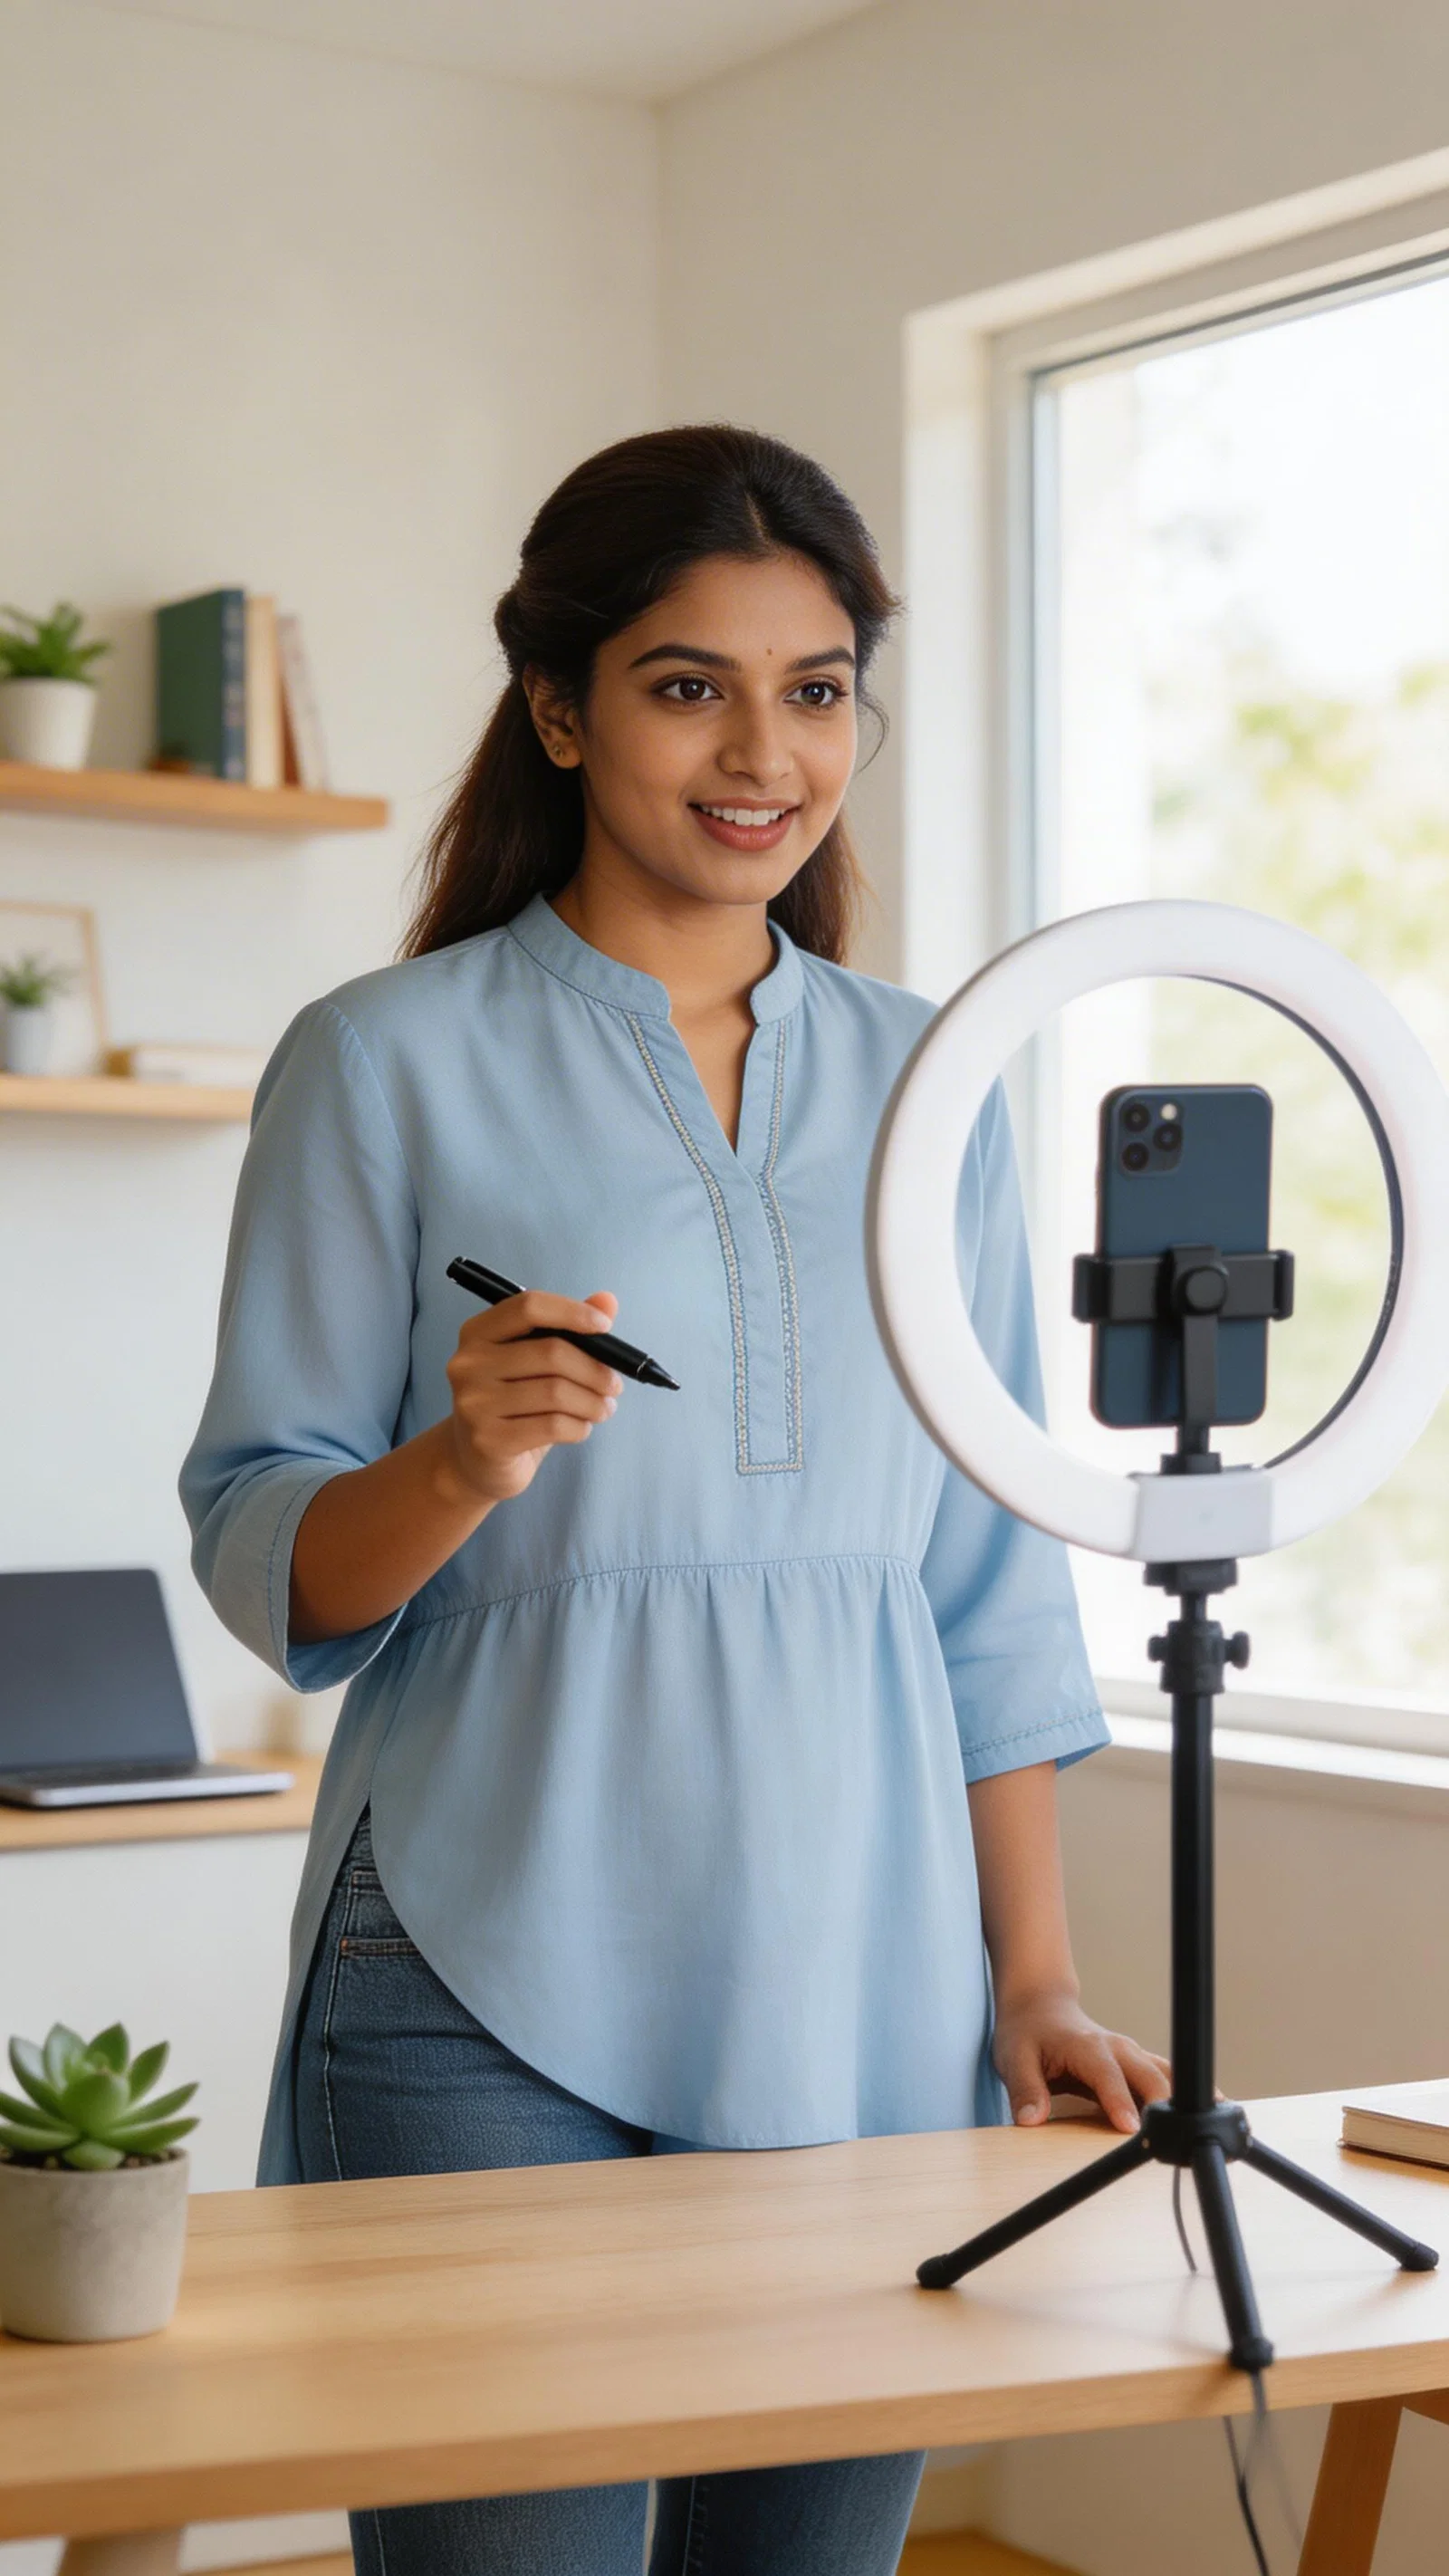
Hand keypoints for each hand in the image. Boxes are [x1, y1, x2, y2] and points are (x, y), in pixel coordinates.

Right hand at [441, 1289, 621, 1507]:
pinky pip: (553, 1426)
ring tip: (603, 1408)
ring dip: (593, 1402)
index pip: (529, 1307)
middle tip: (614, 1385)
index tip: (604, 1327)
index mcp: (477, 1333)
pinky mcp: (488, 1440)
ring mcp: (474, 1403)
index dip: (572, 1312)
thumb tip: (607, 1301)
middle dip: (595, 1370)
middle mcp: (468, 1364)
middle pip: (551, 1352)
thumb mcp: (535, 1364)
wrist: (475, 1462)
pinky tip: (581, 1427)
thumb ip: (568, 1328)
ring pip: (557, 1392)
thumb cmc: (513, 1405)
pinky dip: (579, 1427)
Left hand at [992, 1988, 1170, 2135]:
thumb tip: (1031, 2120)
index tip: (1132, 2130)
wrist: (1041, 2008)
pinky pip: (1165, 2081)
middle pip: (1151, 2077)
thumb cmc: (1027, 2033)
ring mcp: (1132, 2056)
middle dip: (1161, 2107)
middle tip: (1164, 2144)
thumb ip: (1025, 2089)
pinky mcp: (1137, 2066)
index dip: (1121, 2102)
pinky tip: (1185, 2121)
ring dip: (1176, 2102)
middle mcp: (1118, 2049)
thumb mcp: (1014, 2059)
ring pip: (1167, 2077)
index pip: (1109, 2076)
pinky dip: (1175, 2099)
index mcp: (1087, 2047)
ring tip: (1181, 2134)